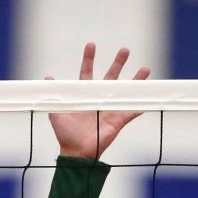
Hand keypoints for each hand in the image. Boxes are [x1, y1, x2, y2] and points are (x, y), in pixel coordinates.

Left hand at [48, 43, 149, 160]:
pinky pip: (132, 113)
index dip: (89, 59)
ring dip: (135, 80)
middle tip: (125, 50)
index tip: (91, 45)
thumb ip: (55, 96)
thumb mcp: (57, 112)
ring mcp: (109, 109)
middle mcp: (98, 99)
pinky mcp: (118, 121)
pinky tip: (150, 99)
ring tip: (145, 69)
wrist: (76, 152)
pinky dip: (140, 107)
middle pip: (111, 77)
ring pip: (125, 91)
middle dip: (118, 63)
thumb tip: (47, 79)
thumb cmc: (65, 133)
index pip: (87, 73)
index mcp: (84, 96)